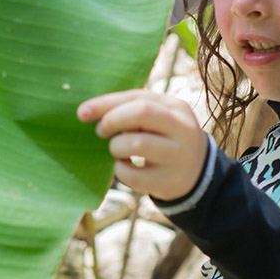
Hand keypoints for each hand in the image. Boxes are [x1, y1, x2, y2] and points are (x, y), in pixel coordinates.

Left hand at [77, 89, 208, 201]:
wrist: (197, 172)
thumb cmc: (164, 137)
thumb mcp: (158, 117)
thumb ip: (130, 109)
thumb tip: (87, 112)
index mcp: (176, 107)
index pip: (138, 97)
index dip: (106, 104)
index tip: (82, 112)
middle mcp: (182, 128)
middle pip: (141, 113)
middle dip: (112, 120)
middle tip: (100, 132)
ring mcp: (179, 156)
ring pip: (137, 143)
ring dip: (116, 147)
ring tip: (116, 149)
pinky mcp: (171, 181)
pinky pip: (135, 175)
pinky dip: (120, 171)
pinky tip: (123, 167)